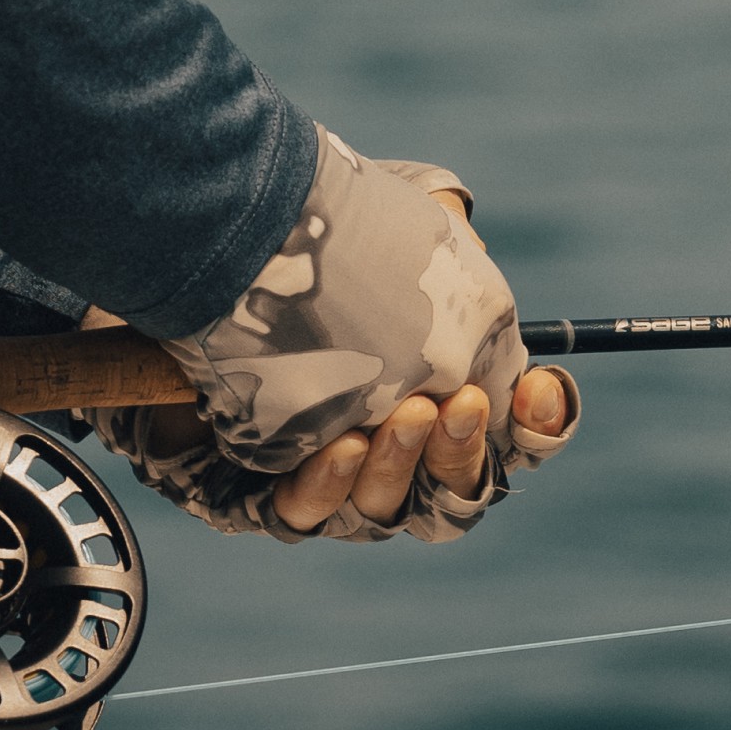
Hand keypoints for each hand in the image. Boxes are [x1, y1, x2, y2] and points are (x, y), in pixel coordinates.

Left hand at [268, 185, 569, 531]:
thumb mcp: (387, 216)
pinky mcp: (257, 492)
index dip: (539, 423)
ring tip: (406, 412)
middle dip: (468, 449)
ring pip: (387, 509)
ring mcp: (325, 474)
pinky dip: (332, 483)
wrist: (190, 252)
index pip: (510, 434)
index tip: (540, 390)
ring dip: (404, 462)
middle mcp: (385, 445)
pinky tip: (342, 444)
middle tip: (464, 404)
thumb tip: (479, 252)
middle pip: (457, 489)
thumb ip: (449, 234)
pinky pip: (304, 513)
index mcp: (433, 390)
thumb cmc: (296, 241)